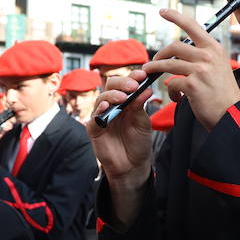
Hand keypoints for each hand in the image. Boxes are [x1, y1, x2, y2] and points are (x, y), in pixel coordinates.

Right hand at [89, 70, 155, 186]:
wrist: (132, 166)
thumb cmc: (138, 143)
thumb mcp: (143, 122)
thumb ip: (140, 106)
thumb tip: (145, 88)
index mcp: (126, 101)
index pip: (126, 83)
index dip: (133, 76)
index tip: (143, 74)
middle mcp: (112, 105)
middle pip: (111, 85)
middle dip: (122, 82)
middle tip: (134, 85)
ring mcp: (102, 116)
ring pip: (102, 98)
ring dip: (112, 95)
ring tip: (123, 97)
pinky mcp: (93, 128)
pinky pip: (94, 117)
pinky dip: (100, 110)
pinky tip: (107, 107)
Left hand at [154, 9, 239, 129]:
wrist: (233, 115)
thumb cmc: (224, 95)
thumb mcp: (219, 68)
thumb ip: (204, 58)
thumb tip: (182, 55)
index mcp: (215, 48)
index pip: (192, 25)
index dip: (175, 17)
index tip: (163, 11)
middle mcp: (208, 55)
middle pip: (174, 46)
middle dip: (160, 54)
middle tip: (153, 62)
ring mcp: (200, 69)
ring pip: (168, 64)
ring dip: (155, 69)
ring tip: (149, 73)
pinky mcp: (192, 85)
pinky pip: (171, 83)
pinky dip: (170, 92)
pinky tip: (177, 98)